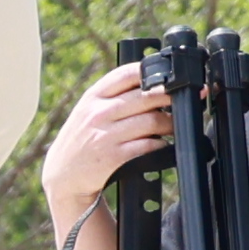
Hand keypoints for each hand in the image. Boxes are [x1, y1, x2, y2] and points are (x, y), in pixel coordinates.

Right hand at [35, 62, 171, 233]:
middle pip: (147, 96)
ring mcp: (105, 135)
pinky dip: (162, 145)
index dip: (154, 72)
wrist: (62, 177)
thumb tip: (154, 84)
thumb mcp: (87, 113)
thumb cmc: (81, 142)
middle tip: (185, 101)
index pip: (128, 74)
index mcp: (92, 97)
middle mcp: (97, 113)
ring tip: (175, 127)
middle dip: (172, 98)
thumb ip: (112, 97)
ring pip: (152, 121)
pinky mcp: (113, 157)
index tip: (171, 77)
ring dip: (171, 124)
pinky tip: (163, 146)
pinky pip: (149, 146)